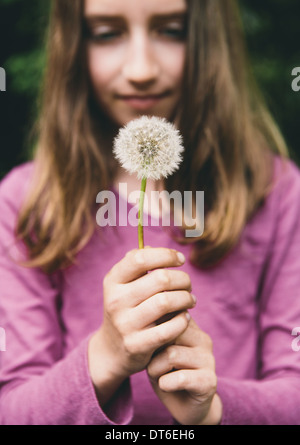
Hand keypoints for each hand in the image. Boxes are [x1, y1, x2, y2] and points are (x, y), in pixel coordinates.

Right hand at [88, 247, 194, 405]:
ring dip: (186, 298)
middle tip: (188, 284)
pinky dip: (183, 320)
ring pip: (166, 302)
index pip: (140, 258)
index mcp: (113, 281)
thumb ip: (137, 264)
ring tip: (190, 299)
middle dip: (182, 278)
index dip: (165, 255)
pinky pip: (170, 328)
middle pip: (160, 278)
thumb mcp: (123, 284)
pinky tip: (185, 317)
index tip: (180, 259)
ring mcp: (125, 324)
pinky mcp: (137, 345)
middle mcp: (116, 300)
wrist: (113, 349)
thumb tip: (153, 247)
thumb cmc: (127, 308)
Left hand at [147, 318, 222, 424]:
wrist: (185, 406)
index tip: (144, 340)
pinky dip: (165, 383)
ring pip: (171, 354)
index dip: (152, 328)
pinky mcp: (209, 381)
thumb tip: (148, 316)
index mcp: (190, 326)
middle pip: (168, 332)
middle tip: (150, 362)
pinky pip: (180, 377)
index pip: (169, 313)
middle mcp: (203, 339)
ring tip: (157, 376)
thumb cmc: (165, 372)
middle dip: (152, 349)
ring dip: (155, 368)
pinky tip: (166, 386)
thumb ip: (157, 331)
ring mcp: (208, 359)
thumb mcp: (157, 348)